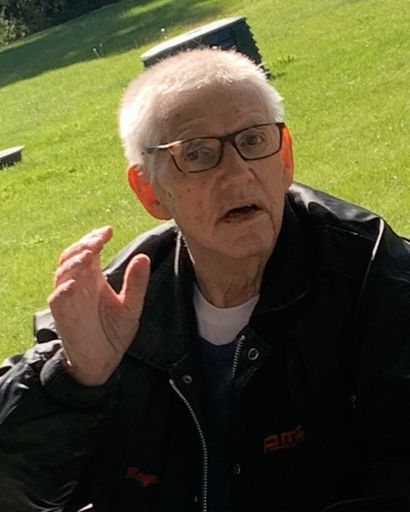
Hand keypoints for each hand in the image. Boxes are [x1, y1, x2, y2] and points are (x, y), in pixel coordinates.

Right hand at [48, 226, 149, 385]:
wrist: (103, 361)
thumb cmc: (113, 333)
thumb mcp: (131, 306)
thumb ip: (136, 283)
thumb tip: (143, 257)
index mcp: (94, 279)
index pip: (89, 250)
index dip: (95, 238)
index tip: (108, 230)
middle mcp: (79, 284)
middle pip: (73, 255)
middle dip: (84, 244)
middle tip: (98, 239)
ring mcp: (69, 298)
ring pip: (63, 272)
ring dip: (74, 261)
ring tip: (89, 254)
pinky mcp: (63, 314)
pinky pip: (58, 297)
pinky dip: (65, 288)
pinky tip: (76, 283)